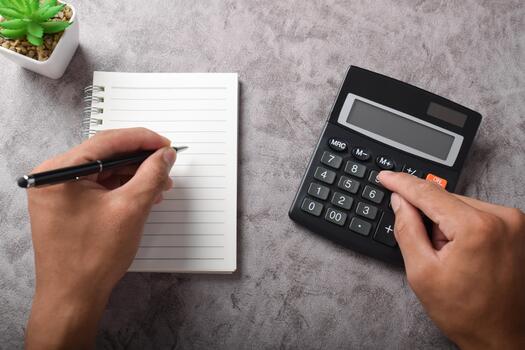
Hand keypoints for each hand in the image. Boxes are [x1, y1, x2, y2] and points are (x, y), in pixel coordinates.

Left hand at [25, 128, 175, 349]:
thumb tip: (164, 155)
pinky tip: (144, 195)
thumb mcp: (130, 209)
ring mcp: (58, 192)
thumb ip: (151, 175)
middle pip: (106, 155)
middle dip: (140, 161)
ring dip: (134, 176)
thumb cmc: (91, 259)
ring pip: (105, 171)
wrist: (73, 297)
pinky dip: (123, 189)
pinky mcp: (67, 205)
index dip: (141, 140)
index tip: (164, 144)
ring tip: (160, 185)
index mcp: (59, 172)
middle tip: (166, 165)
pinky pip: (99, 187)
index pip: (106, 142)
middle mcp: (53, 177)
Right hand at [379, 171, 524, 349]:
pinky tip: (464, 254)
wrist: (502, 336)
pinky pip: (477, 215)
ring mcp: (514, 223)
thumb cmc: (467, 312)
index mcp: (477, 227)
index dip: (402, 184)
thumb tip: (400, 201)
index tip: (385, 177)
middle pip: (446, 201)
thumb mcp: (422, 272)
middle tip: (428, 250)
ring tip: (451, 259)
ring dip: (446, 224)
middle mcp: (502, 218)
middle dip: (428, 217)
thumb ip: (407, 229)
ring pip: (461, 207)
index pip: (429, 193)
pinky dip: (462, 228)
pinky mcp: (517, 228)